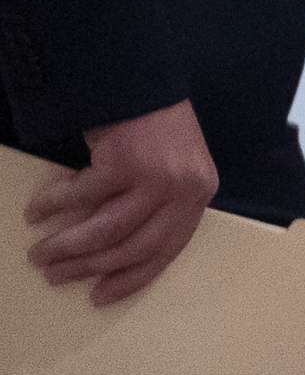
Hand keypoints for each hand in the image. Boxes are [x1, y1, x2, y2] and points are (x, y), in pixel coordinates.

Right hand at [24, 99, 219, 305]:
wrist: (146, 78)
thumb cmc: (158, 127)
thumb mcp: (176, 168)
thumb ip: (159, 205)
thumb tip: (113, 256)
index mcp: (199, 193)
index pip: (167, 248)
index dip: (132, 278)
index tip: (101, 296)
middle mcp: (184, 189)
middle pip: (132, 247)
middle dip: (89, 267)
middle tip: (55, 276)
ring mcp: (155, 176)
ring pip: (104, 231)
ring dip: (66, 247)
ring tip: (39, 254)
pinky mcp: (124, 162)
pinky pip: (80, 196)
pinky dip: (53, 206)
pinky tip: (35, 210)